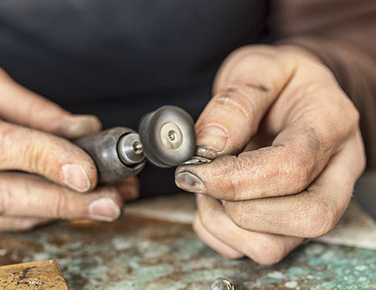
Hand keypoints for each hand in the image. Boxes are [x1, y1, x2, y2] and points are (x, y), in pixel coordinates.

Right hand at [0, 61, 138, 231]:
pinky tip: (72, 203)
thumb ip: (31, 108)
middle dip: (64, 203)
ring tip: (106, 200)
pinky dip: (41, 214)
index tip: (89, 172)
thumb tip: (83, 129)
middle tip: (111, 203)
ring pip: (6, 216)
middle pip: (3, 196)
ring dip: (61, 212)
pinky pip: (0, 222)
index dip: (46, 160)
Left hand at [175, 45, 365, 264]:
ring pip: (277, 246)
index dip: (236, 178)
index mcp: (330, 124)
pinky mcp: (292, 220)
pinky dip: (221, 234)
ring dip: (225, 224)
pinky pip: (257, 251)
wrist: (290, 93)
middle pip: (305, 219)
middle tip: (202, 179)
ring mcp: (317, 200)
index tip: (194, 170)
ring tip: (206, 189)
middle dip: (238, 208)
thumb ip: (235, 103)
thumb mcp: (256, 69)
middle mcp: (335, 170)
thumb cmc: (277, 80)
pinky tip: (213, 202)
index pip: (291, 168)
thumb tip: (208, 147)